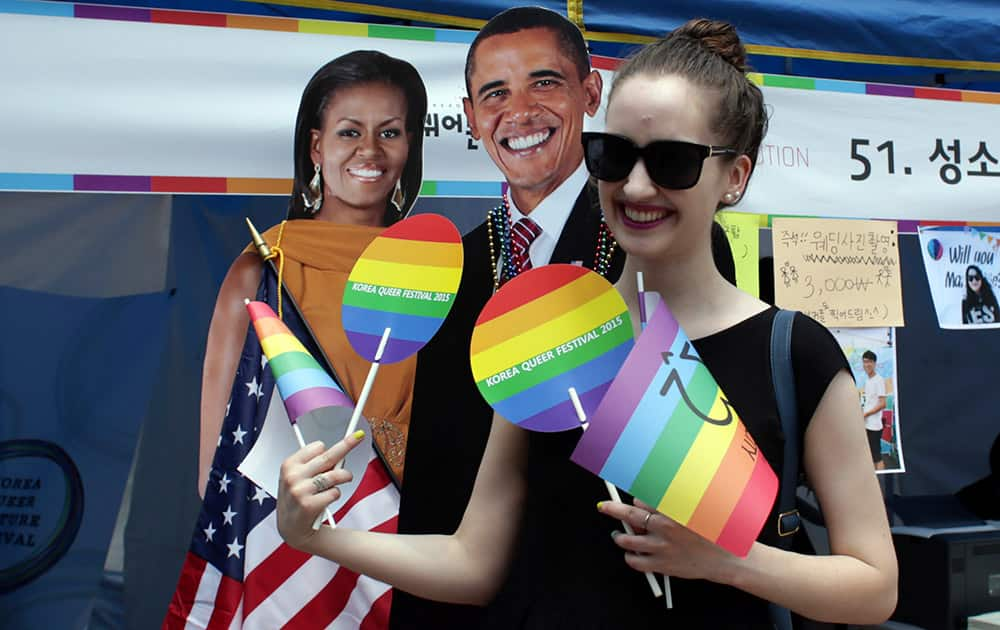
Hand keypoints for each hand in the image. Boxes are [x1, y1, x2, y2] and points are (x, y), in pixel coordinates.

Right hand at [276, 432, 362, 550]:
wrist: (291, 528)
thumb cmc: (297, 498)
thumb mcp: (298, 478)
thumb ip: (315, 465)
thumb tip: (340, 452)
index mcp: (289, 465)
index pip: (316, 447)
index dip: (327, 450)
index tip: (341, 443)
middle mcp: (292, 476)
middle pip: (328, 456)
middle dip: (347, 445)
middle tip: (358, 437)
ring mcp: (300, 491)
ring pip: (335, 475)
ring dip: (345, 476)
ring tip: (346, 478)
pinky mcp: (309, 505)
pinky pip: (335, 493)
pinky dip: (336, 494)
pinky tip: (327, 499)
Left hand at [599, 498, 739, 581]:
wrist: (726, 558)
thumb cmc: (710, 533)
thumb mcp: (693, 510)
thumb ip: (667, 507)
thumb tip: (641, 505)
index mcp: (672, 511)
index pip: (641, 500)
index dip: (635, 502)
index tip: (628, 501)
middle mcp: (664, 528)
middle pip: (629, 514)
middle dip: (612, 509)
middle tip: (604, 507)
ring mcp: (661, 547)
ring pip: (627, 540)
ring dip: (620, 537)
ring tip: (618, 536)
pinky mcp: (661, 565)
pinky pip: (634, 561)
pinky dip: (629, 557)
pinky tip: (632, 553)